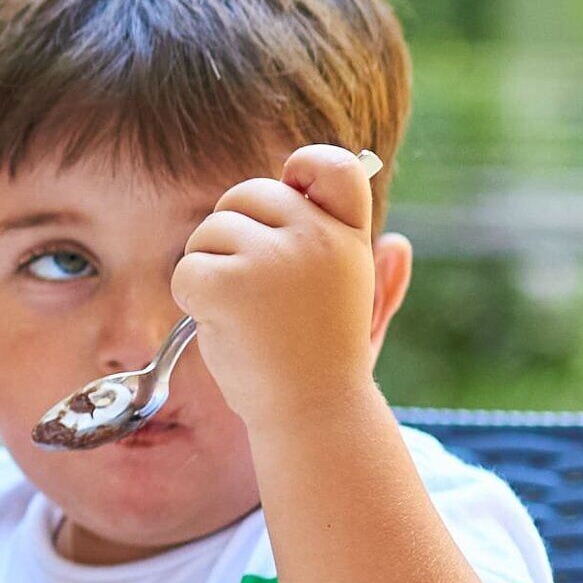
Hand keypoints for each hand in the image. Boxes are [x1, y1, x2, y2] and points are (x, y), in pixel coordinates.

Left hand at [172, 146, 385, 416]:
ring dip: (210, 270)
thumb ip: (381, 278)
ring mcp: (273, 258)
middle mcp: (317, 238)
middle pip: (248, 194)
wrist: (313, 416)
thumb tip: (397, 244)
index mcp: (350, 238)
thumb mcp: (364, 315)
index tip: (290, 194)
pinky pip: (186, 270)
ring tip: (245, 315)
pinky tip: (221, 326)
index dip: (303, 170)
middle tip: (255, 291)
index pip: (335, 167)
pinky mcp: (230, 283)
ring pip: (209, 231)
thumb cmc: (329, 365)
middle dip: (234, 234)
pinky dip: (190, 299)